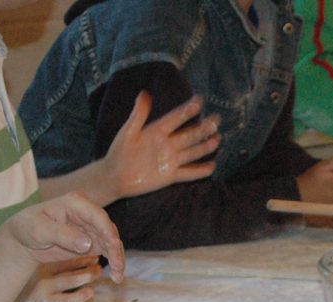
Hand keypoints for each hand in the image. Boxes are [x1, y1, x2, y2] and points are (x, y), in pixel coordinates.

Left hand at [1, 192, 125, 282]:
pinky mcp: (92, 242)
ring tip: (118, 277)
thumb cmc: (28, 227)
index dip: (107, 231)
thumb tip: (88, 244)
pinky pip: (107, 251)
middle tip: (118, 267)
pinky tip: (116, 277)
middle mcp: (88, 213)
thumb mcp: (40, 230)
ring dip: (117, 259)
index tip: (113, 245)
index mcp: (76, 203)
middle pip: (109, 230)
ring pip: (111, 242)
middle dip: (115, 249)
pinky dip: (113, 263)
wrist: (24, 238)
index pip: (98, 216)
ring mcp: (92, 228)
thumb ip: (63, 235)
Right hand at [11, 257, 104, 301]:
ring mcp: (43, 290)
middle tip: (98, 257)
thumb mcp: (33, 272)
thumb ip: (50, 263)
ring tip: (98, 271)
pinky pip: (65, 300)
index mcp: (37, 263)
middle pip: (66, 264)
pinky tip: (90, 293)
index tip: (92, 248)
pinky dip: (79, 296)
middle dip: (84, 261)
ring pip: (69, 280)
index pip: (61, 253)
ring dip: (85, 275)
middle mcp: (41, 274)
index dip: (78, 251)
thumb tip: (78, 254)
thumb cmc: (22, 289)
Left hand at [102, 92, 220, 200]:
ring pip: (192, 152)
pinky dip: (200, 171)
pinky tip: (212, 166)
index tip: (199, 100)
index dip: (187, 110)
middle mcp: (167, 144)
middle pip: (189, 135)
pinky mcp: (170, 176)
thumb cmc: (119, 152)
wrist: (115, 176)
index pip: (175, 118)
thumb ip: (138, 114)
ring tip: (217, 140)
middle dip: (202, 128)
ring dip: (204, 147)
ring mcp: (170, 160)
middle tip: (216, 119)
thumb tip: (144, 94)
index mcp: (157, 131)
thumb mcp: (128, 132)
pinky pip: (188, 173)